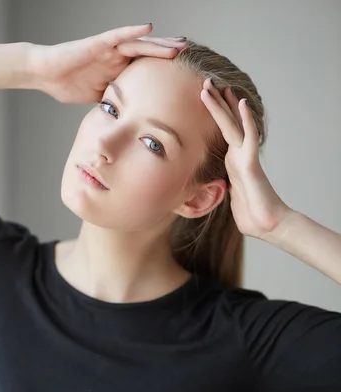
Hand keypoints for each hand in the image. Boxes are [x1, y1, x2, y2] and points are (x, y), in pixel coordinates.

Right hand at [28, 23, 187, 103]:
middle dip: (168, 55)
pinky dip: (133, 32)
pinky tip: (148, 28)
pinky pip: (118, 36)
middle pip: (148, 54)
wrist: (46, 74)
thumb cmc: (68, 85)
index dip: (164, 71)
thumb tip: (129, 122)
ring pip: (139, 44)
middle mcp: (117, 57)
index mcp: (118, 70)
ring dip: (159, 45)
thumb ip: (115, 104)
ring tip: (178, 46)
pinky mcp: (97, 44)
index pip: (146, 69)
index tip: (183, 76)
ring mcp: (108, 49)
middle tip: (191, 56)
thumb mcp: (99, 99)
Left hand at [201, 80, 291, 239]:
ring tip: (212, 86)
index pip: (223, 134)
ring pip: (232, 126)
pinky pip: (249, 138)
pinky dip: (246, 120)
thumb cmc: (252, 216)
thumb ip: (227, 190)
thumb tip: (223, 188)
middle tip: (206, 82)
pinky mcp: (251, 163)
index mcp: (233, 163)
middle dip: (216, 103)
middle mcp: (239, 156)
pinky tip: (242, 104)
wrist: (268, 225)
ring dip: (222, 106)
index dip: (216, 117)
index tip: (208, 98)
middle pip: (226, 124)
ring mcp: (245, 157)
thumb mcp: (232, 200)